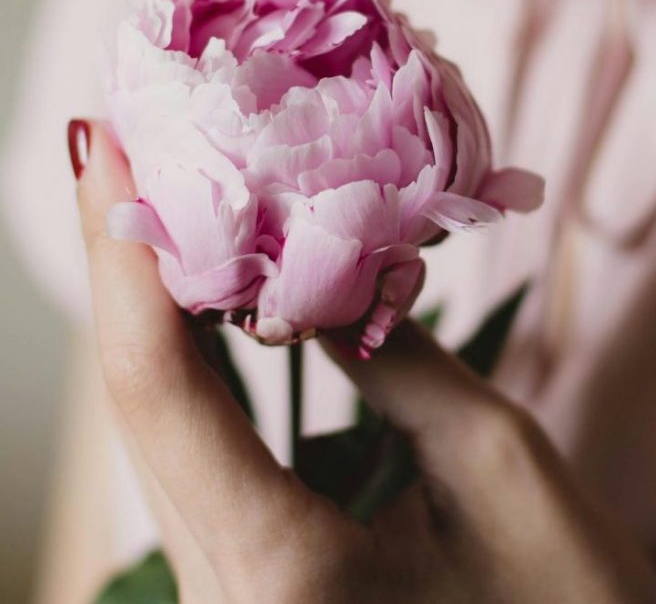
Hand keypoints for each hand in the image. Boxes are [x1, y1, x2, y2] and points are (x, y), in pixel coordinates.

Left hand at [72, 120, 655, 603]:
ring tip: (165, 200)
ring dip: (158, 312)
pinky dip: (200, 370)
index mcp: (283, 576)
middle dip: (131, 267)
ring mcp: (232, 600)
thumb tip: (327, 265)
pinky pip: (205, 464)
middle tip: (129, 147)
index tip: (112, 145)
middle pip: (144, 408)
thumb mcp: (495, 459)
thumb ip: (397, 358)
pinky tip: (208, 300)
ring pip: (164, 435)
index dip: (130, 254)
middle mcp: (225, 599)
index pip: (163, 390)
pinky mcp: (257, 589)